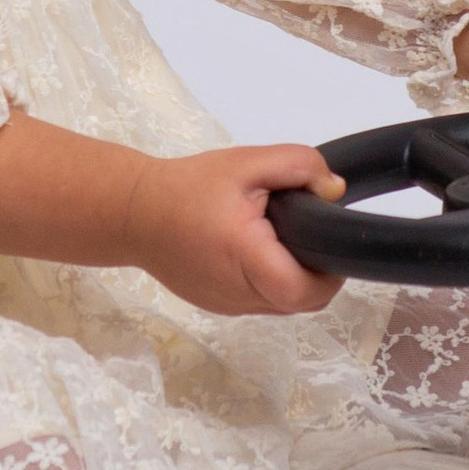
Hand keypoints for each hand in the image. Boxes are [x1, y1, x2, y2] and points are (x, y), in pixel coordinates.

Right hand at [125, 145, 345, 318]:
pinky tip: (257, 251)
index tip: (329, 242)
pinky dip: (270, 282)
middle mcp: (237, 293)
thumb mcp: (246, 162)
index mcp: (245, 256)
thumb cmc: (186, 187)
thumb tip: (335, 191)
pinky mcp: (219, 306)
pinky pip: (260, 302)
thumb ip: (299, 166)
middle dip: (316, 274)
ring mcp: (226, 306)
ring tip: (279, 238)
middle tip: (309, 234)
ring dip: (293, 279)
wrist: (133, 213)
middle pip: (300, 303)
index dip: (330, 274)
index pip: (304, 291)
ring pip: (282, 306)